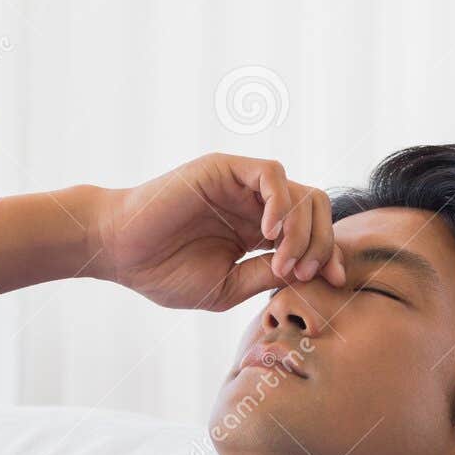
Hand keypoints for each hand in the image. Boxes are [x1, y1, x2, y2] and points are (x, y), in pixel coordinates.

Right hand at [90, 153, 346, 311]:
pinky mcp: (226, 168)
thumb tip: (309, 273)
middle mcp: (257, 206)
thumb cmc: (165, 273)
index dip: (330, 256)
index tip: (334, 283)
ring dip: (303, 231)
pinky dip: (282, 202)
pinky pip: (272, 174)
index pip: (313, 235)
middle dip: (325, 243)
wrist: (120, 252)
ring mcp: (243, 185)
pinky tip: (269, 232)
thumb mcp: (227, 286)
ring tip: (284, 262)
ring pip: (302, 193)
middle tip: (309, 274)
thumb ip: (267, 276)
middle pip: (318, 210)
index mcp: (259, 234)